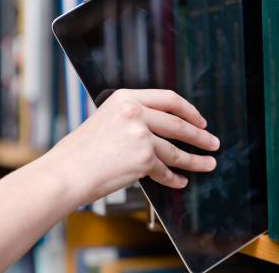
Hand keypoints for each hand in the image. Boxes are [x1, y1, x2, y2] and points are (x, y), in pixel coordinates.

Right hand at [46, 89, 219, 205]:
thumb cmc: (79, 151)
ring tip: (208, 164)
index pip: (169, 98)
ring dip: (196, 160)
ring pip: (176, 150)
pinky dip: (174, 178)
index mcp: (126, 98)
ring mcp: (141, 135)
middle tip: (212, 143)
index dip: (189, 110)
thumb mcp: (105, 119)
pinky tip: (180, 181)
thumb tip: (161, 128)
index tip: (200, 121)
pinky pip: (165, 170)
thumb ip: (133, 118)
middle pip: (178, 124)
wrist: (65, 173)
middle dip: (200, 136)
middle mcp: (135, 112)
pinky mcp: (143, 159)